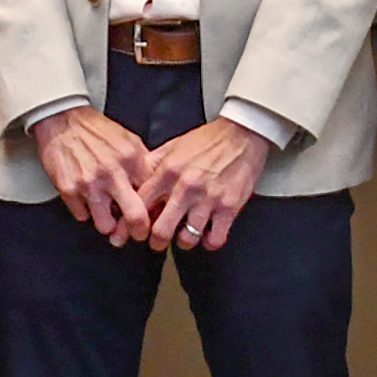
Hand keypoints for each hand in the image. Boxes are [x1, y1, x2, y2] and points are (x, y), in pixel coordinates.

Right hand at [31, 105, 155, 242]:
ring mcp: (89, 184)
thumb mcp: (129, 140)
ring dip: (108, 224)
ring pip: (106, 226)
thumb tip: (156, 185)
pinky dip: (86, 212)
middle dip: (138, 231)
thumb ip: (143, 163)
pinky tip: (88, 200)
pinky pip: (82, 216)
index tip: (152, 217)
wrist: (62, 120)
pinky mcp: (69, 190)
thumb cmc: (95, 130)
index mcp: (131, 159)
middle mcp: (111, 173)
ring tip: (108, 214)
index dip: (153, 211)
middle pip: (135, 218)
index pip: (151, 197)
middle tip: (136, 233)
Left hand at [143, 116, 272, 252]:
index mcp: (168, 171)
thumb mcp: (173, 146)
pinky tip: (207, 234)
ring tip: (185, 236)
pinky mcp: (229, 207)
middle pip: (161, 230)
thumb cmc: (208, 140)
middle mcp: (186, 187)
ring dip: (184, 242)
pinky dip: (209, 241)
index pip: (141, 205)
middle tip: (158, 242)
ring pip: (188, 238)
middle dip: (156, 241)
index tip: (138, 227)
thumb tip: (135, 181)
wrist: (242, 133)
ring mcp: (208, 199)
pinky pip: (215, 238)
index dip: (136, 221)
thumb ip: (153, 165)